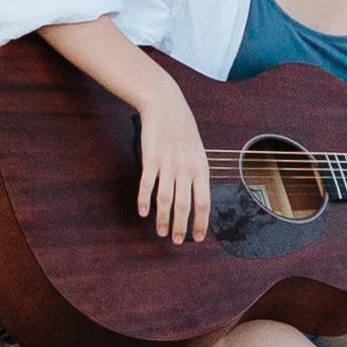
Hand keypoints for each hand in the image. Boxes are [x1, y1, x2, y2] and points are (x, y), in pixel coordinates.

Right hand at [135, 80, 212, 243]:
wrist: (165, 104)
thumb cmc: (182, 128)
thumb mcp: (196, 150)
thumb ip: (196, 173)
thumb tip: (195, 197)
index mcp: (201, 167)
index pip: (204, 201)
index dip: (201, 222)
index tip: (198, 237)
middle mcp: (186, 168)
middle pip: (185, 205)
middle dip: (181, 226)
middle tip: (177, 241)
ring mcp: (168, 164)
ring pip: (166, 199)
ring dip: (163, 219)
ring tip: (162, 232)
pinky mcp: (151, 158)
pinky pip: (148, 185)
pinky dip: (144, 201)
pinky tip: (143, 212)